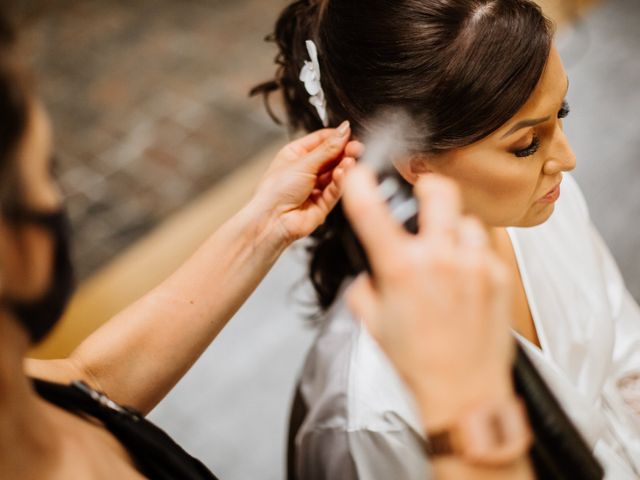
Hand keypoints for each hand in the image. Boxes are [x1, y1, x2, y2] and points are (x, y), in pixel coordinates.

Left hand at [252, 122, 361, 244]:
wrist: (271, 221)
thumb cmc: (274, 192)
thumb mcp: (302, 163)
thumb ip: (327, 149)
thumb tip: (343, 131)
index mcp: (296, 154)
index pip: (321, 140)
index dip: (336, 137)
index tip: (349, 134)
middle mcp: (306, 170)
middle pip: (331, 157)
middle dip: (343, 152)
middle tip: (355, 148)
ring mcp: (315, 188)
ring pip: (336, 174)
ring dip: (344, 167)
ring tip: (350, 162)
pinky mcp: (323, 204)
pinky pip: (335, 190)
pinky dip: (341, 182)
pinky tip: (342, 175)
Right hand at [342, 166, 514, 428]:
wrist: (463, 394)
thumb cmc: (415, 363)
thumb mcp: (372, 322)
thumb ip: (365, 286)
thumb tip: (371, 270)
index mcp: (401, 268)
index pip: (371, 210)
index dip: (359, 183)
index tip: (358, 173)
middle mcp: (440, 258)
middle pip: (439, 190)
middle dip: (427, 186)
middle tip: (423, 198)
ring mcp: (475, 265)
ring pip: (466, 220)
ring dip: (453, 230)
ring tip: (447, 254)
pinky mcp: (500, 278)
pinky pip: (485, 248)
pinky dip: (472, 255)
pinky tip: (465, 279)